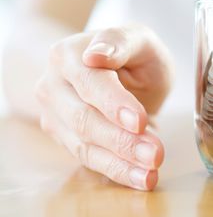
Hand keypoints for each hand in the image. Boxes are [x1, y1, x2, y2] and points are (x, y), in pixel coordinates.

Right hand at [36, 25, 173, 189]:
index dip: (114, 104)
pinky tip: (142, 178)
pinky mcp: (65, 138)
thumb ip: (120, 42)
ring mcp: (55, 115)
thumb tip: (96, 55)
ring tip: (152, 171)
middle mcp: (53, 85)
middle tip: (156, 153)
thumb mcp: (138, 39)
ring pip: (85, 145)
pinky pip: (90, 160)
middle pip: (85, 119)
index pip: (91, 83)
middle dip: (122, 140)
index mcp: (68, 55)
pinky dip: (118, 171)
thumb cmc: (133, 52)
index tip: (139, 121)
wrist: (122, 70)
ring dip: (121, 163)